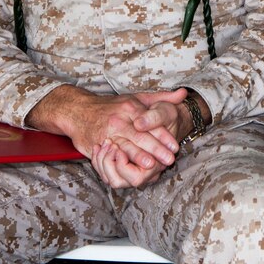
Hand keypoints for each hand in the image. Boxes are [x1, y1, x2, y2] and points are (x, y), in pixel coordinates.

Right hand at [28, 85, 186, 188]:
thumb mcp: (137, 97)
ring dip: (139, 157)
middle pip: (139, 136)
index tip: (175, 146)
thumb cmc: (112, 106)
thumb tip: (184, 93)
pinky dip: (120, 163)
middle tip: (169, 159)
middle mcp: (118, 120)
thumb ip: (161, 98)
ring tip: (151, 165)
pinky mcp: (96, 145)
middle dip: (155, 149)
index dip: (163, 135)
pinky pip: (110, 156)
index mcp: (130, 107)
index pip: (150, 123)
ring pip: (125, 146)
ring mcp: (106, 133)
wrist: (79, 111)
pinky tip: (129, 170)